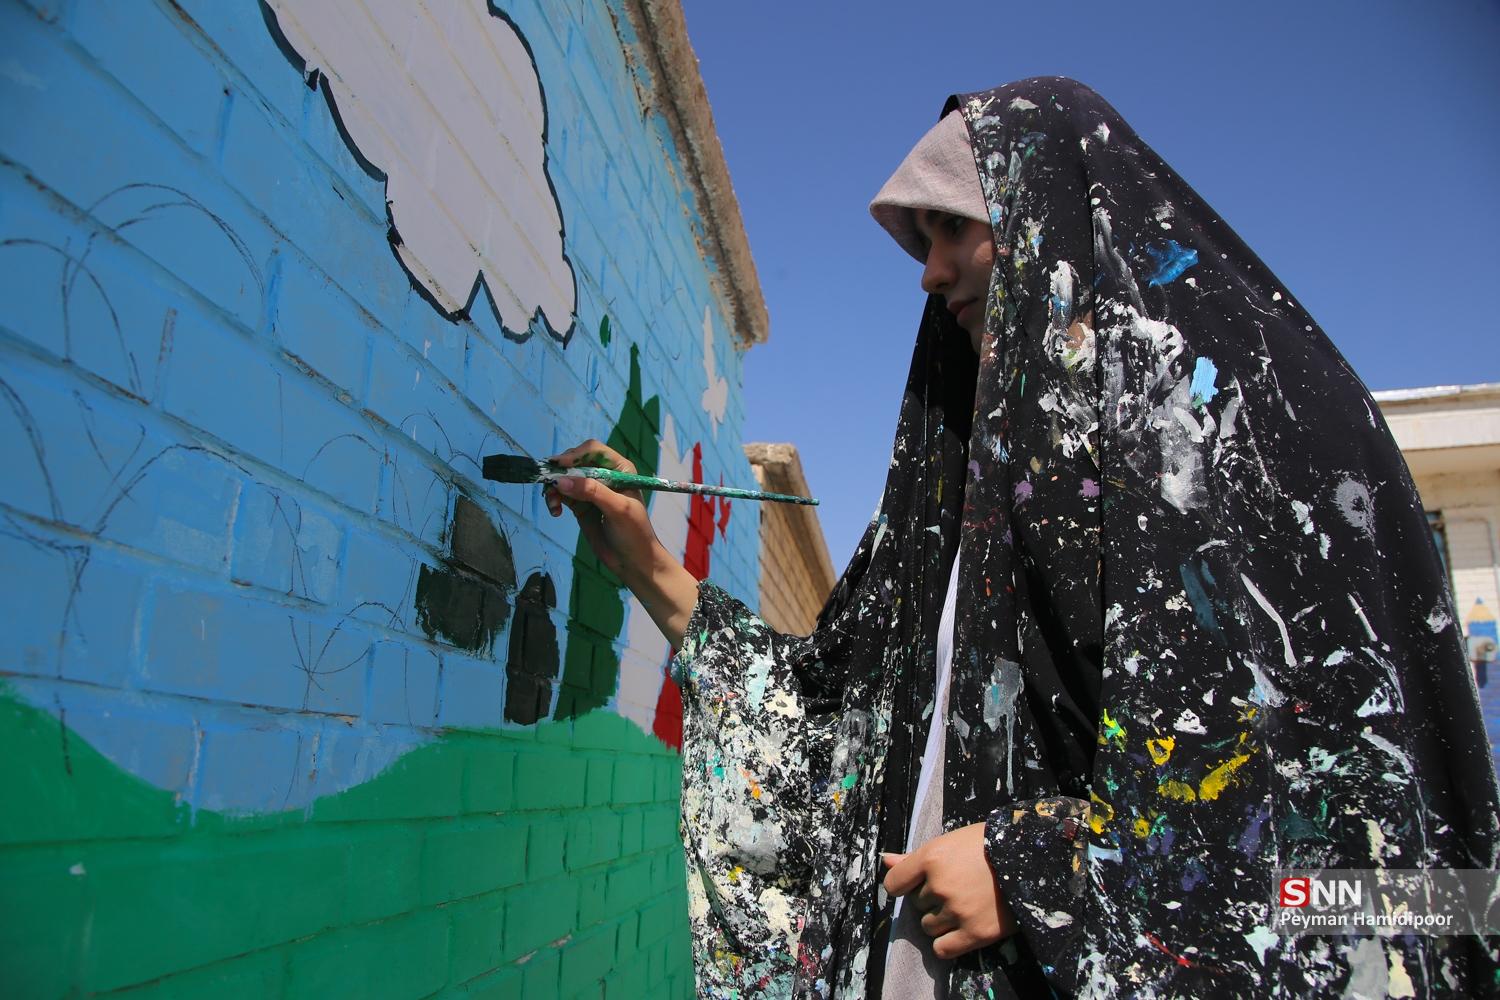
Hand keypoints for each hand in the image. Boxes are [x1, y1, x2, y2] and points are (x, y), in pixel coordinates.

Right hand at [545, 439, 697, 645]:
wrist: (633, 561)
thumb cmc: (634, 532)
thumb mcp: (617, 509)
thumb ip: (592, 492)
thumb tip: (561, 481)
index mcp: (619, 468)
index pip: (593, 451)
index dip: (575, 455)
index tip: (559, 465)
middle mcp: (604, 475)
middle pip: (575, 462)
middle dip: (560, 472)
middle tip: (549, 484)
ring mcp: (590, 490)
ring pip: (565, 479)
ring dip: (554, 488)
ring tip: (552, 504)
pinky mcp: (580, 505)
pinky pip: (561, 495)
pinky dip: (554, 500)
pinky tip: (555, 512)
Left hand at [881, 822, 1017, 959]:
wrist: (1031, 859)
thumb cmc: (987, 845)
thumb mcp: (950, 843)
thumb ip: (915, 857)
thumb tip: (885, 860)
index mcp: (932, 857)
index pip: (894, 883)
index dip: (904, 884)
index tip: (917, 883)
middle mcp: (940, 885)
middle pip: (916, 904)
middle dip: (930, 899)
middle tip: (956, 888)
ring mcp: (957, 911)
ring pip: (928, 926)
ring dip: (940, 920)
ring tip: (963, 905)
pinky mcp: (975, 933)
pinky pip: (942, 949)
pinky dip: (947, 943)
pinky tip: (961, 929)